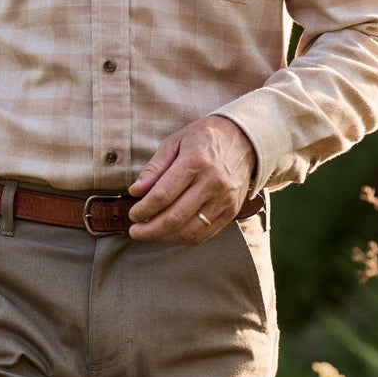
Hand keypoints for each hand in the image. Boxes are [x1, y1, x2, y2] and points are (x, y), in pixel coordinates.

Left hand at [127, 115, 255, 242]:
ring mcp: (224, 199)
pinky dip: (184, 238)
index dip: (144, 209)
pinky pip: (205, 234)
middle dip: (150, 229)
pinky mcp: (231, 211)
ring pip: (189, 230)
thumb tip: (136, 191)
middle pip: (175, 217)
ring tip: (150, 233)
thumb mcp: (175, 142)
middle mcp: (212, 183)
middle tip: (135, 231)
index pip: (163, 195)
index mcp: (195, 162)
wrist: (244, 139)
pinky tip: (171, 234)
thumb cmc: (204, 138)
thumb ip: (154, 167)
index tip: (133, 214)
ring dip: (165, 237)